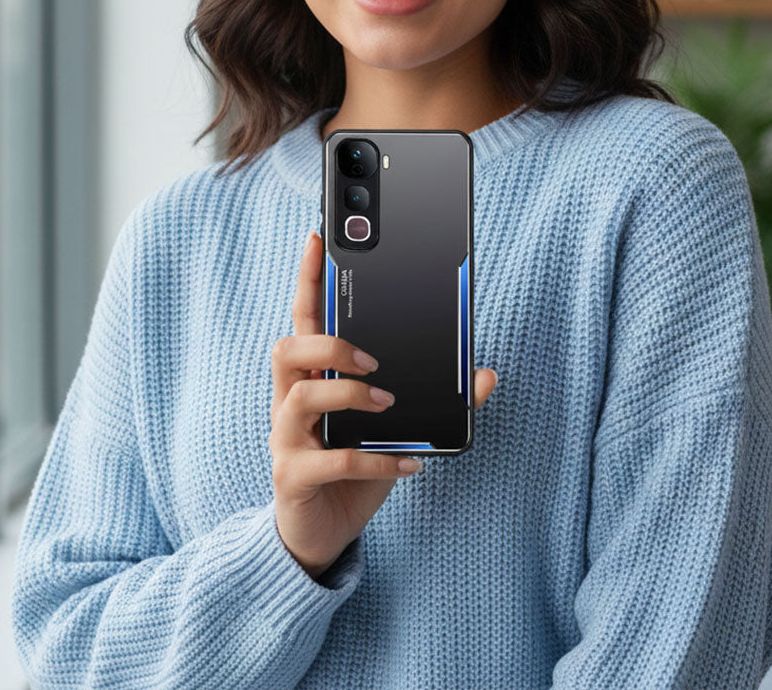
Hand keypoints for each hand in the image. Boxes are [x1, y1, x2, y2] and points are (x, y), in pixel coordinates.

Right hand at [269, 229, 497, 579]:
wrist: (324, 534)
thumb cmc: (353, 469)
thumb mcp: (397, 428)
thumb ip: (438, 398)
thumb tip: (484, 374)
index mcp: (313, 378)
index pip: (304, 319)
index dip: (308, 279)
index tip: (317, 237)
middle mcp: (291, 402)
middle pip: (288, 348)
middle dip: (331, 343)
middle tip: (374, 359)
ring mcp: (286, 439)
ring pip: (300, 396)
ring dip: (349, 393)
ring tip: (388, 404)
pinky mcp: (293, 477)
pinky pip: (329, 459)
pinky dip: (374, 460)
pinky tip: (408, 465)